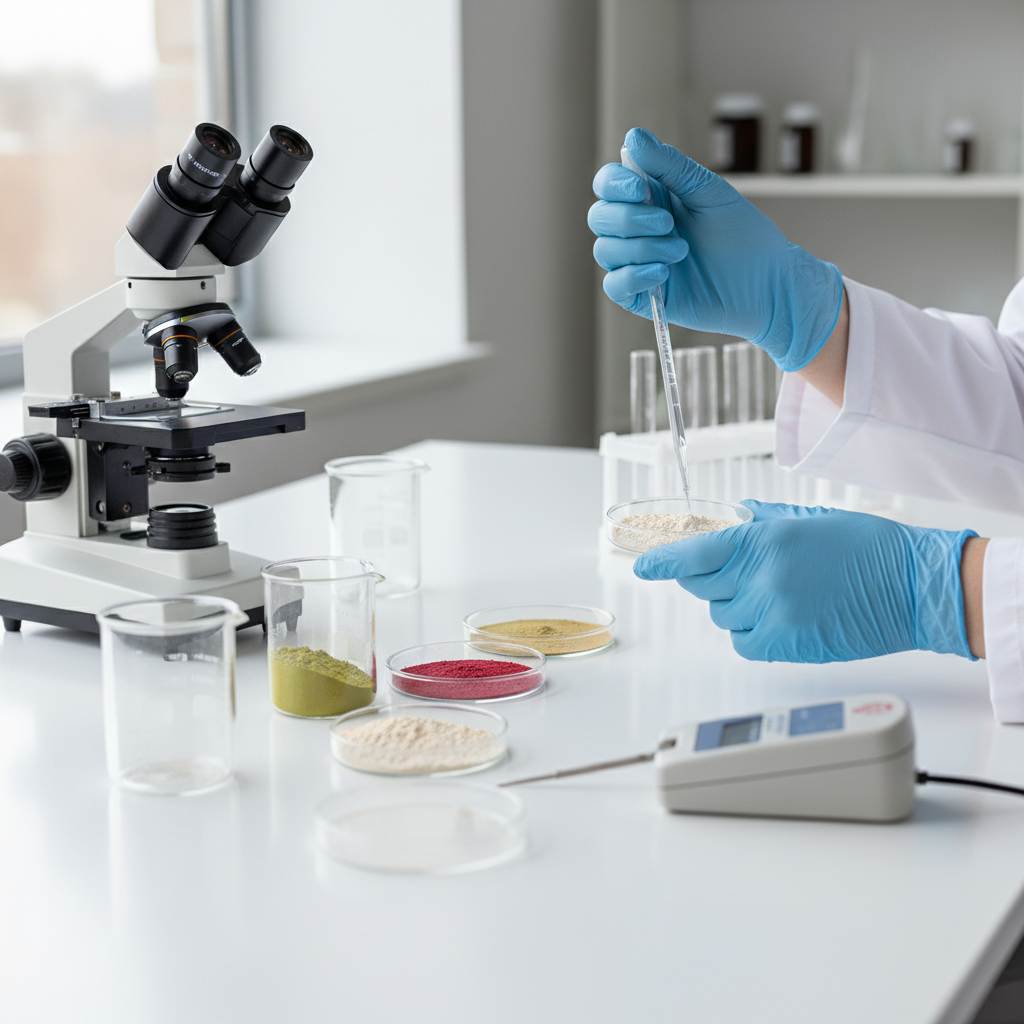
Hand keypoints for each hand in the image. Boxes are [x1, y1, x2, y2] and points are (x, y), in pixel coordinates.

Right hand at [588, 128, 843, 371]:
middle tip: (669, 224)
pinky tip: (663, 274)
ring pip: (605, 250)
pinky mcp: (643, 295)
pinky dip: (633, 276)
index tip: (641, 189)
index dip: (614, 185)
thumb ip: (670, 166)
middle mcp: (638, 229)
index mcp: (651, 198)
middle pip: (599, 217)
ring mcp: (638, 262)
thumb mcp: (708, 192)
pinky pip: (614, 285)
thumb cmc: (743, 235)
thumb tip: (633, 136)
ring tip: (681, 252)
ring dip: (641, 248)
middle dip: (629, 219)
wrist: (765, 282)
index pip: (608, 185)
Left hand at [633, 500, 976, 662]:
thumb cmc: (867, 548)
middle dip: (712, 579)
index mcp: (765, 539)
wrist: (912, 587)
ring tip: (776, 595)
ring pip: (722, 616)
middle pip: (703, 586)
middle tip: (742, 573)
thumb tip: (730, 517)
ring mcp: (771, 613)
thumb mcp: (808, 518)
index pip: (695, 552)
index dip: (664, 561)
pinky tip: (779, 619)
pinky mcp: (785, 645)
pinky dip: (750, 633)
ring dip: (735, 606)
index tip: (645, 566)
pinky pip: (743, 642)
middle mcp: (762, 576)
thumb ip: (761, 520)